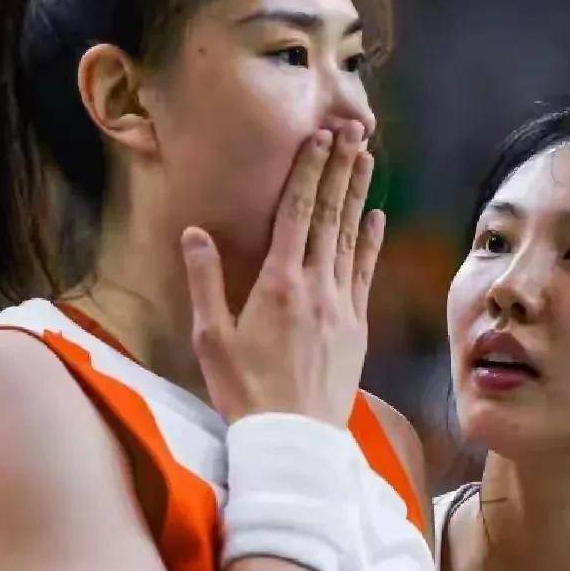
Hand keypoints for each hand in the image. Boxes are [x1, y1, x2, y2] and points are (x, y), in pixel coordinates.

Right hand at [182, 121, 384, 426]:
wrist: (294, 440)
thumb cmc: (245, 392)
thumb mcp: (212, 339)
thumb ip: (205, 282)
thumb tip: (193, 232)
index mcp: (278, 285)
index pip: (296, 214)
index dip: (310, 171)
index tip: (320, 138)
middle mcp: (316, 288)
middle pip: (330, 216)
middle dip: (341, 169)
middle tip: (353, 130)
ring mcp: (341, 307)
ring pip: (352, 239)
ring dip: (358, 195)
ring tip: (366, 159)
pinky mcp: (356, 328)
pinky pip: (365, 275)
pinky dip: (371, 243)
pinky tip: (376, 218)